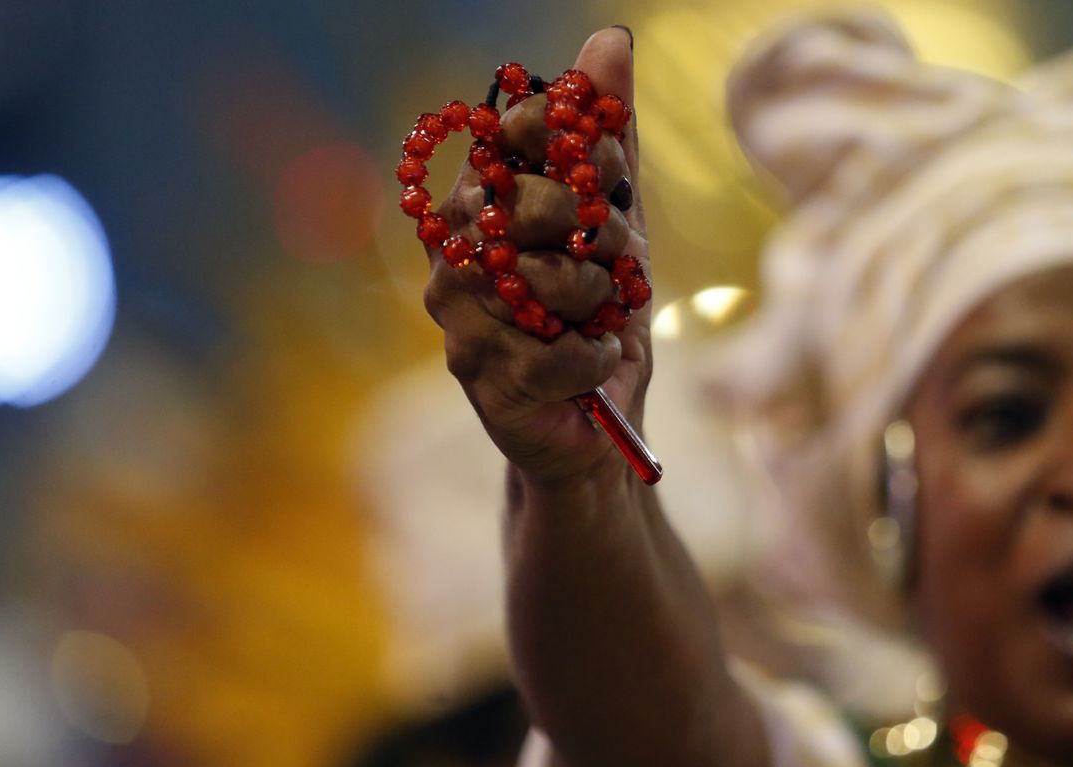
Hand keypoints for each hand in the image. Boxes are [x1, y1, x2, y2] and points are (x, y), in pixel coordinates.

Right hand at [423, 27, 648, 483]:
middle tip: (611, 261)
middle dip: (594, 229)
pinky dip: (594, 355)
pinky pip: (555, 350)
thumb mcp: (618, 221)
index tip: (606, 168)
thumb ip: (608, 136)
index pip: (506, 134)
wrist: (601, 420)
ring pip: (542, 279)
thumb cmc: (599, 316)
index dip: (565, 141)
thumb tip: (610, 39)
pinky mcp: (481, 378)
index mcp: (480, 202)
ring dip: (597, 299)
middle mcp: (454, 253)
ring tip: (600, 317)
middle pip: (528, 202)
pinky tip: (594, 360)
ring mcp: (458, 318)